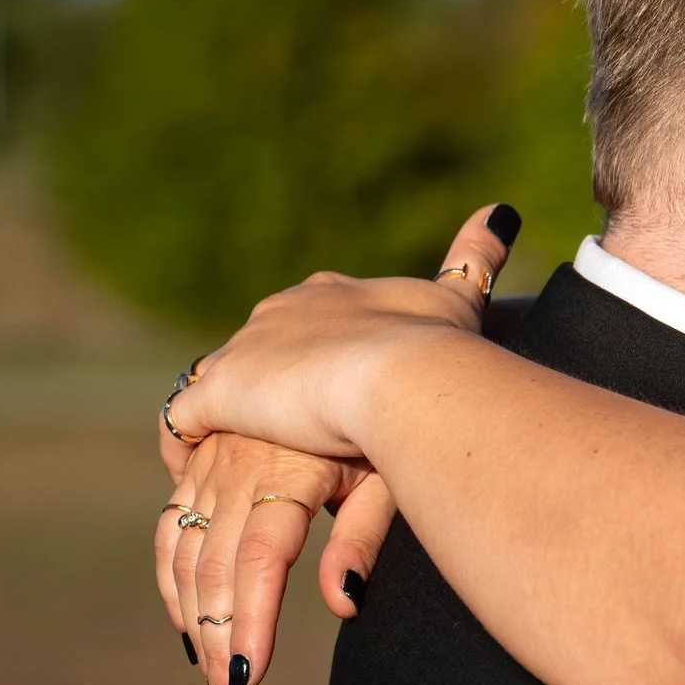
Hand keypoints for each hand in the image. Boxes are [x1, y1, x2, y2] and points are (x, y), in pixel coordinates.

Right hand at [157, 433, 390, 684]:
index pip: (259, 559)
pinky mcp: (199, 459)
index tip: (250, 679)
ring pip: (185, 551)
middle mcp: (238, 464)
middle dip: (221, 639)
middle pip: (216, 565)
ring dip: (194, 618)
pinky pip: (173, 525)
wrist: (356, 348)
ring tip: (214, 677)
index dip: (251, 621)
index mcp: (286, 469)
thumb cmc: (387, 421)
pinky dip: (175, 576)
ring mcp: (212, 459)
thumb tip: (344, 605)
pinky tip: (189, 623)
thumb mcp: (386, 473)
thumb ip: (361, 537)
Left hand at [159, 205, 517, 466]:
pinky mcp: (221, 395)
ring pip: (218, 380)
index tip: (321, 381)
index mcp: (329, 294)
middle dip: (266, 381)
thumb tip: (502, 209)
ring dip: (226, 413)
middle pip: (256, 346)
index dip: (310, 351)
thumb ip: (477, 256)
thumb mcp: (460, 297)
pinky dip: (184, 445)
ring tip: (230, 456)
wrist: (407, 376)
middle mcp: (279, 313)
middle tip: (283, 428)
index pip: (302, 317)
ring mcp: (247, 353)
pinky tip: (197, 475)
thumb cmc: (438, 344)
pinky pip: (183, 422)